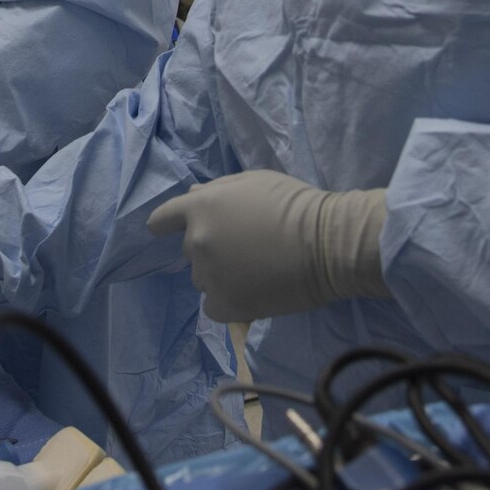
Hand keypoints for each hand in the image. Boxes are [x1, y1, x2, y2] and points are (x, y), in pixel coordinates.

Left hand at [147, 170, 388, 322]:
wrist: (326, 244)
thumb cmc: (294, 205)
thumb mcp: (253, 182)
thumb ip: (218, 189)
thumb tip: (193, 194)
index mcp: (200, 208)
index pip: (164, 218)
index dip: (165, 225)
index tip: (164, 231)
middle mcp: (197, 241)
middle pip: (190, 250)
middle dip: (210, 248)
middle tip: (244, 248)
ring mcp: (209, 275)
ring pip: (202, 279)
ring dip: (219, 275)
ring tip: (254, 272)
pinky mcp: (226, 305)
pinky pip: (212, 307)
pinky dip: (226, 302)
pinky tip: (247, 295)